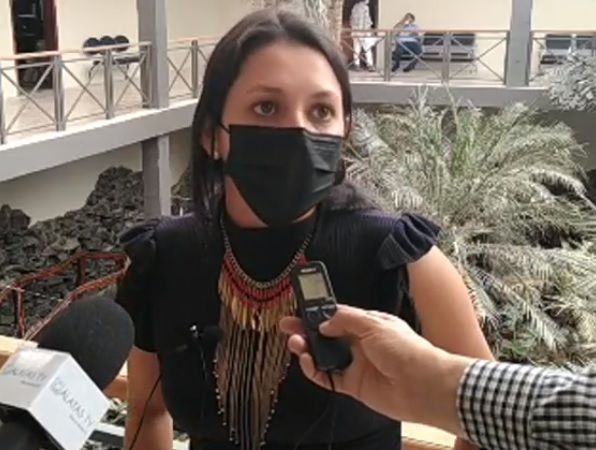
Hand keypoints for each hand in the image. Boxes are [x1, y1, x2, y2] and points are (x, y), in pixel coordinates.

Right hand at [279, 305, 470, 435]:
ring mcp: (356, 365)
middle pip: (326, 335)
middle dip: (305, 330)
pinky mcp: (353, 385)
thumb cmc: (406, 350)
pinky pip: (328, 378)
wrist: (422, 385)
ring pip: (324, 356)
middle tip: (287, 326)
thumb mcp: (373, 324)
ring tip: (295, 344)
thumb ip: (345, 319)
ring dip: (308, 349)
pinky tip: (307, 362)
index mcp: (367, 324)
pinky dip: (314, 371)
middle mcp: (360, 343)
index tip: (300, 308)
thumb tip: (323, 322)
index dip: (317, 312)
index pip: (336, 315)